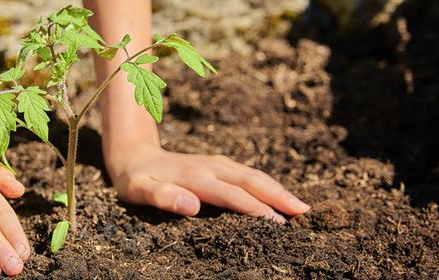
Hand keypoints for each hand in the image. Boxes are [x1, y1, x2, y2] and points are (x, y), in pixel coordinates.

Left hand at [105, 144, 310, 222]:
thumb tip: (191, 205)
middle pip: (251, 181)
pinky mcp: (218, 165)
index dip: (255, 208)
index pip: (232, 195)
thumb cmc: (135, 179)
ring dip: (277, 189)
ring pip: (253, 175)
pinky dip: (266, 185)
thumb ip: (162, 196)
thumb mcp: (139, 190)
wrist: (133, 154)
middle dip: (278, 196)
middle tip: (305, 213)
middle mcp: (211, 167)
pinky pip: (247, 175)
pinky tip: (277, 196)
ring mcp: (216, 164)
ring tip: (301, 207)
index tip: (278, 223)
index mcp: (196, 176)